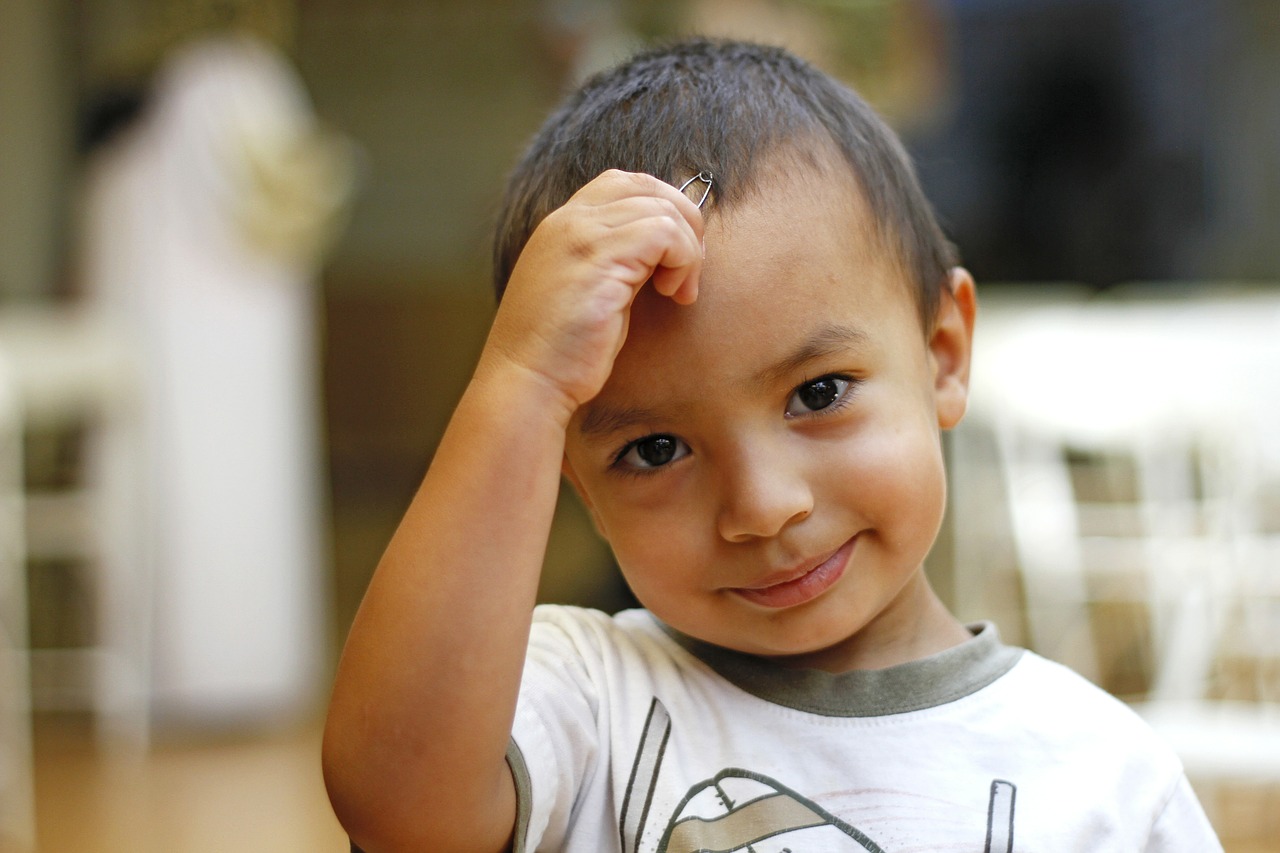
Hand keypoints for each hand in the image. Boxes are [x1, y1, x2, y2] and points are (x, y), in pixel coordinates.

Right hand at [481, 170, 704, 419]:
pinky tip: (672, 294)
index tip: (673, 260)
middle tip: (687, 272)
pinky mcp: (600, 260)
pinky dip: (683, 261)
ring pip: (663, 208)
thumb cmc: (561, 351)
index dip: (663, 211)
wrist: (527, 382)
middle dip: (684, 223)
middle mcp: (569, 220)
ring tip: (678, 291)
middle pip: (648, 186)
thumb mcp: (588, 290)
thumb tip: (664, 248)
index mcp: (562, 224)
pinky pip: (664, 233)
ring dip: (687, 250)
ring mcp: (582, 236)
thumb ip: (615, 259)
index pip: (625, 184)